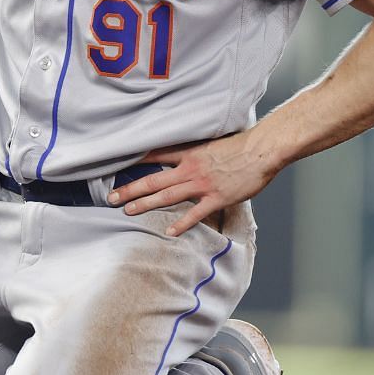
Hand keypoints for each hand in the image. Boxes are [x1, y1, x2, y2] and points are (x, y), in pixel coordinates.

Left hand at [106, 130, 279, 236]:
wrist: (262, 150)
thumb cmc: (241, 145)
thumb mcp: (212, 142)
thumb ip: (196, 151)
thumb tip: (186, 155)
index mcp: (188, 153)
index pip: (154, 156)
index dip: (134, 162)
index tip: (116, 167)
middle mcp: (190, 169)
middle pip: (153, 180)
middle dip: (130, 189)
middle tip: (111, 197)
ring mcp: (202, 184)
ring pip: (167, 196)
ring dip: (145, 203)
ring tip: (128, 210)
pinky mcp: (216, 198)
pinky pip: (195, 213)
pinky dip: (182, 223)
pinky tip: (169, 232)